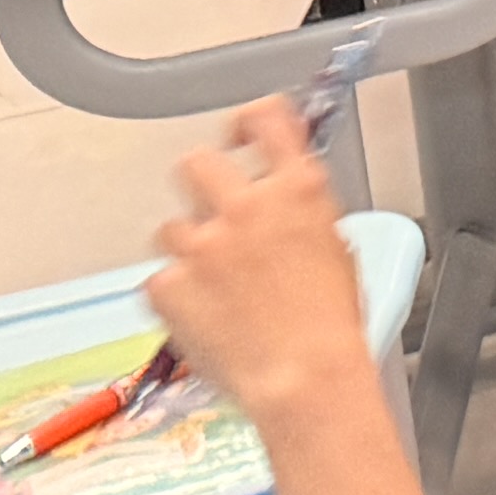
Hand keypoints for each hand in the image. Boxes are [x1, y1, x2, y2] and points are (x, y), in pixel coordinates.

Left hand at [144, 100, 382, 423]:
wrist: (303, 376)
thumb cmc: (330, 322)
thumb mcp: (335, 246)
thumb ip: (300, 211)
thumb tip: (280, 204)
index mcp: (297, 188)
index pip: (265, 118)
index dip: (247, 120)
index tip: (239, 134)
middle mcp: (246, 205)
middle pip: (197, 161)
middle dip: (201, 182)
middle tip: (212, 208)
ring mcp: (201, 244)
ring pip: (171, 225)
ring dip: (187, 247)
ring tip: (211, 282)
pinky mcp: (167, 285)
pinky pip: (160, 278)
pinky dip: (175, 294)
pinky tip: (201, 315)